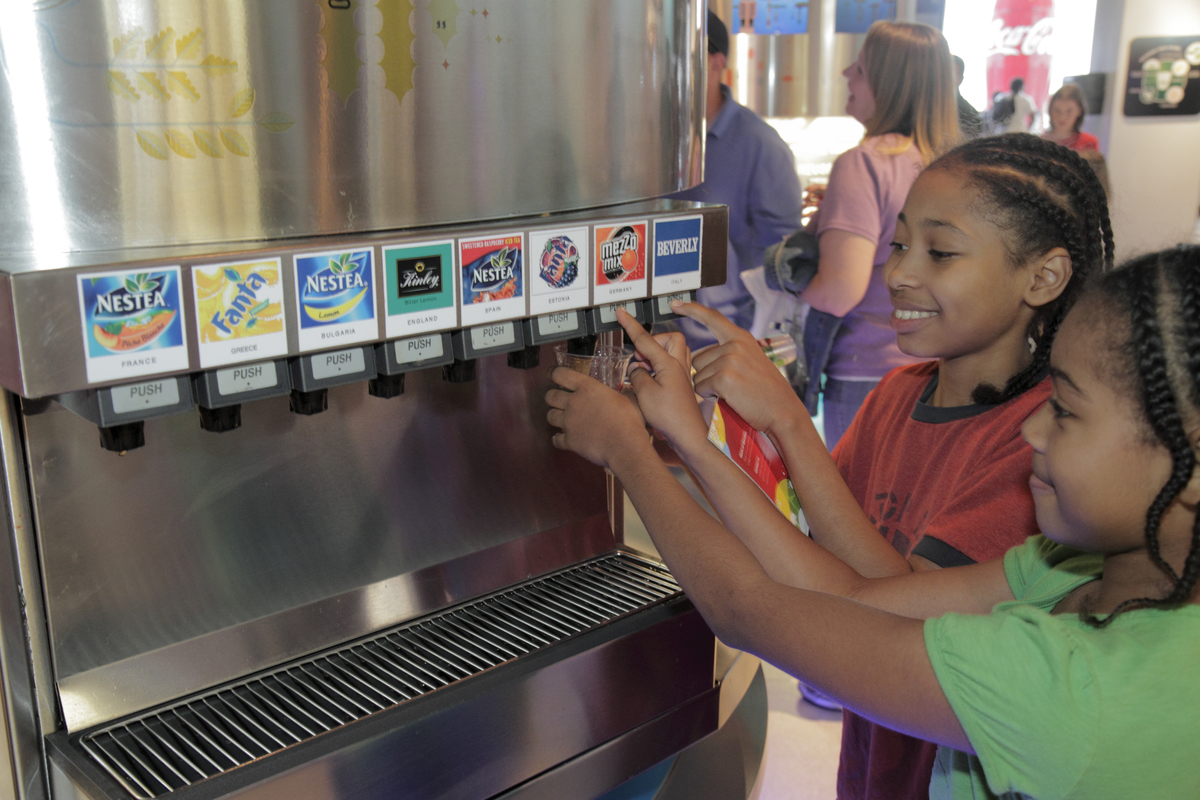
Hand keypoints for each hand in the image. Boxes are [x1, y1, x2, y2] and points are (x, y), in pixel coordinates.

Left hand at [546, 367, 651, 469]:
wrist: (625, 447)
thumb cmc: (629, 421)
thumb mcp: (630, 399)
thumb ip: (624, 392)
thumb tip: (627, 390)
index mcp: (587, 388)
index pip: (560, 374)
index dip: (553, 373)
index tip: (551, 373)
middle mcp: (573, 403)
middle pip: (550, 396)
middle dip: (551, 396)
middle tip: (557, 398)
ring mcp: (569, 423)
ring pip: (550, 416)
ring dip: (554, 416)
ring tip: (561, 418)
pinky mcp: (569, 441)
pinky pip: (556, 439)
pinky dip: (558, 439)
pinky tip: (562, 439)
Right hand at [617, 308, 709, 452]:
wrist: (691, 436)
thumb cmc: (670, 418)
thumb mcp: (644, 394)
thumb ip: (637, 375)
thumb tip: (637, 368)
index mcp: (668, 364)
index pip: (645, 339)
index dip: (631, 325)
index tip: (621, 312)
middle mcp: (679, 366)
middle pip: (671, 338)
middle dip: (654, 341)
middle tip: (641, 357)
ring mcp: (683, 376)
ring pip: (674, 351)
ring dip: (658, 354)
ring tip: (646, 370)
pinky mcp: (684, 386)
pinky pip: (674, 366)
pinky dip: (662, 367)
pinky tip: (654, 383)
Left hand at [674, 301, 803, 435]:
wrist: (783, 411)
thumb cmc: (766, 392)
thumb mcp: (751, 362)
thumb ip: (729, 353)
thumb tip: (698, 358)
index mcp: (741, 338)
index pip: (712, 317)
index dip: (692, 309)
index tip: (676, 303)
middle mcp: (734, 344)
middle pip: (697, 359)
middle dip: (707, 375)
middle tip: (732, 386)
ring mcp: (729, 359)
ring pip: (697, 375)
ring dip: (708, 387)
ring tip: (733, 393)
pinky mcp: (724, 377)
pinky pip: (700, 387)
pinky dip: (710, 396)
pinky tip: (729, 399)